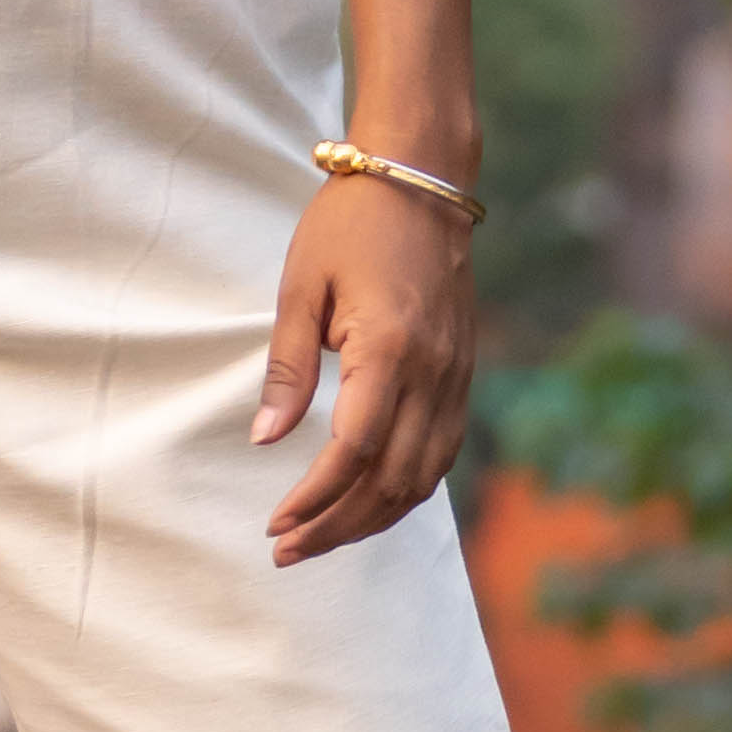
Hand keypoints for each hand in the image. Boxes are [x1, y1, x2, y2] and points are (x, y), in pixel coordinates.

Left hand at [252, 167, 475, 562]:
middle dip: (337, 525)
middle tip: (286, 549)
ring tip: (321, 537)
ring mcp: (457, 377)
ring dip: (372, 518)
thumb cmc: (351, 225)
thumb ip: (288, 368)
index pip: (354, 452)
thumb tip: (267, 441)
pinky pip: (442, 453)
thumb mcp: (301, 288)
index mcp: (390, 348)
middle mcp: (434, 372)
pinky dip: (406, 490)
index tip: (275, 522)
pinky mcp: (464, 376)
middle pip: (390, 480)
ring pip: (423, 477)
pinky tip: (369, 503)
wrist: (424, 182)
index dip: (314, 498)